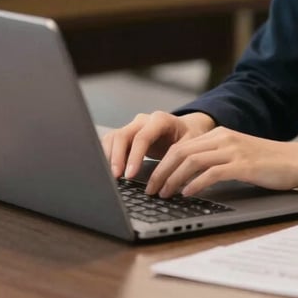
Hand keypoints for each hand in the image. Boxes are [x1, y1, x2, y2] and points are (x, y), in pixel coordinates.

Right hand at [101, 111, 215, 178]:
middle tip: (116, 177)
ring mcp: (133, 126)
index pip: (142, 137)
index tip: (130, 175)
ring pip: (113, 138)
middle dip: (117, 157)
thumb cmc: (189, 136)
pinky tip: (109, 171)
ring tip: (111, 177)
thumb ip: (178, 156)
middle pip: (122, 135)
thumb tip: (165, 175)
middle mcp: (143, 120)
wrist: (185, 129)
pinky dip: (107, 156)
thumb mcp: (190, 144)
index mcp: (160, 120)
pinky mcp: (127, 135)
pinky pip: (111, 143)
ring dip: (109, 157)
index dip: (135, 156)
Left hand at [145, 127, 297, 196]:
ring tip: (164, 194)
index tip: (151, 180)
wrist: (296, 160)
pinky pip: (212, 172)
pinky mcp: (243, 164)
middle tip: (151, 190)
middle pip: (181, 151)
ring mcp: (233, 150)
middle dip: (161, 171)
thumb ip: (215, 161)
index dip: (162, 163)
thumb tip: (187, 179)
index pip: (181, 146)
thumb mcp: (237, 156)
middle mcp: (223, 138)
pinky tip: (187, 194)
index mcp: (219, 134)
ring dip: (173, 178)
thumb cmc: (267, 163)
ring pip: (192, 160)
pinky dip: (196, 183)